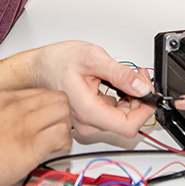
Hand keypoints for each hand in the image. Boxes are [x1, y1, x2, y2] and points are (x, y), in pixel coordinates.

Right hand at [0, 89, 71, 185]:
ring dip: (64, 127)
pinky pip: (62, 134)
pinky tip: (52, 151)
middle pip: (57, 97)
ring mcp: (24, 123)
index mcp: (2, 98)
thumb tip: (13, 129)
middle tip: (56, 129)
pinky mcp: (31, 144)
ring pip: (64, 111)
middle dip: (62, 114)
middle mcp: (15, 106)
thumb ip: (0, 118)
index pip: (41, 92)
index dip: (48, 107)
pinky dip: (63, 143)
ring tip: (55, 142)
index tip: (47, 120)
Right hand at [29, 41, 155, 137]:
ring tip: (125, 76)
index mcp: (88, 111)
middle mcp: (87, 123)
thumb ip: (119, 74)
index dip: (144, 111)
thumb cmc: (56, 62)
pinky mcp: (88, 118)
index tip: (148, 93)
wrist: (36, 68)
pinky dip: (120, 99)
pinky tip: (114, 83)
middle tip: (137, 75)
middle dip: (139, 99)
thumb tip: (141, 87)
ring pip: (121, 118)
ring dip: (130, 98)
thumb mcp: (92, 58)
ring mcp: (87, 123)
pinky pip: (112, 114)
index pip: (128, 127)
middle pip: (127, 122)